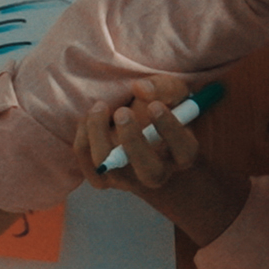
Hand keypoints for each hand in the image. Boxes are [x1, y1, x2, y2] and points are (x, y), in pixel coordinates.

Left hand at [74, 76, 200, 192]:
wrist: (140, 135)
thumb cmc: (162, 110)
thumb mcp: (172, 94)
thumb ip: (164, 87)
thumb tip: (141, 88)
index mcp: (182, 156)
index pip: (184, 151)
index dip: (170, 129)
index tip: (154, 105)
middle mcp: (157, 175)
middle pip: (150, 172)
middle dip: (134, 141)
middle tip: (123, 111)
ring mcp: (128, 180)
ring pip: (111, 166)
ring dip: (101, 134)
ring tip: (101, 106)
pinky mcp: (103, 180)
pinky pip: (88, 163)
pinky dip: (84, 137)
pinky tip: (90, 118)